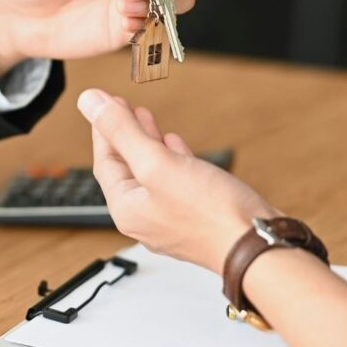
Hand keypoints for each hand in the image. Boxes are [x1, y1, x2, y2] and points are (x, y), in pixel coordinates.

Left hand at [77, 89, 276, 272]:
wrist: (257, 244)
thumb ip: (122, 131)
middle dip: (123, 134)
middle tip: (122, 106)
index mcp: (126, 208)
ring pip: (150, 173)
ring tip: (145, 118)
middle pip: (125, 167)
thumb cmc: (209, 212)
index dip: (103, 128)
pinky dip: (170, 160)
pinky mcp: (195, 216)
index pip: (104, 161)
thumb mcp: (156, 162)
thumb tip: (90, 103)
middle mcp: (144, 217)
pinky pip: (173, 182)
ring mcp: (170, 219)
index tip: (103, 102)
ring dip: (146, 143)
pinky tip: (175, 145)